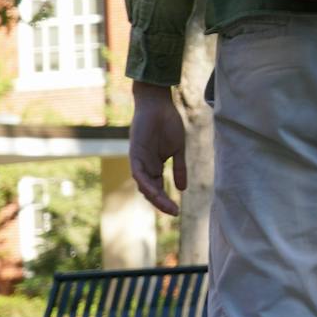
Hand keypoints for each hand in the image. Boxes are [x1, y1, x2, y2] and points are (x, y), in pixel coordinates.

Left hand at [130, 81, 187, 215]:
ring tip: (166, 205)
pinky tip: (153, 191)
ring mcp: (139, 161)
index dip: (166, 200)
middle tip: (173, 212)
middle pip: (151, 190)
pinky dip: (145, 183)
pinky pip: (138, 173)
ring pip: (143, 185)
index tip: (177, 210)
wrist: (159, 105)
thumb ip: (179, 169)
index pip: (159, 188)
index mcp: (155, 165)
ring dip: (154, 196)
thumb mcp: (178, 149)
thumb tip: (182, 189)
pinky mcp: (134, 154)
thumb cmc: (168, 123)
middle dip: (161, 202)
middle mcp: (145, 166)